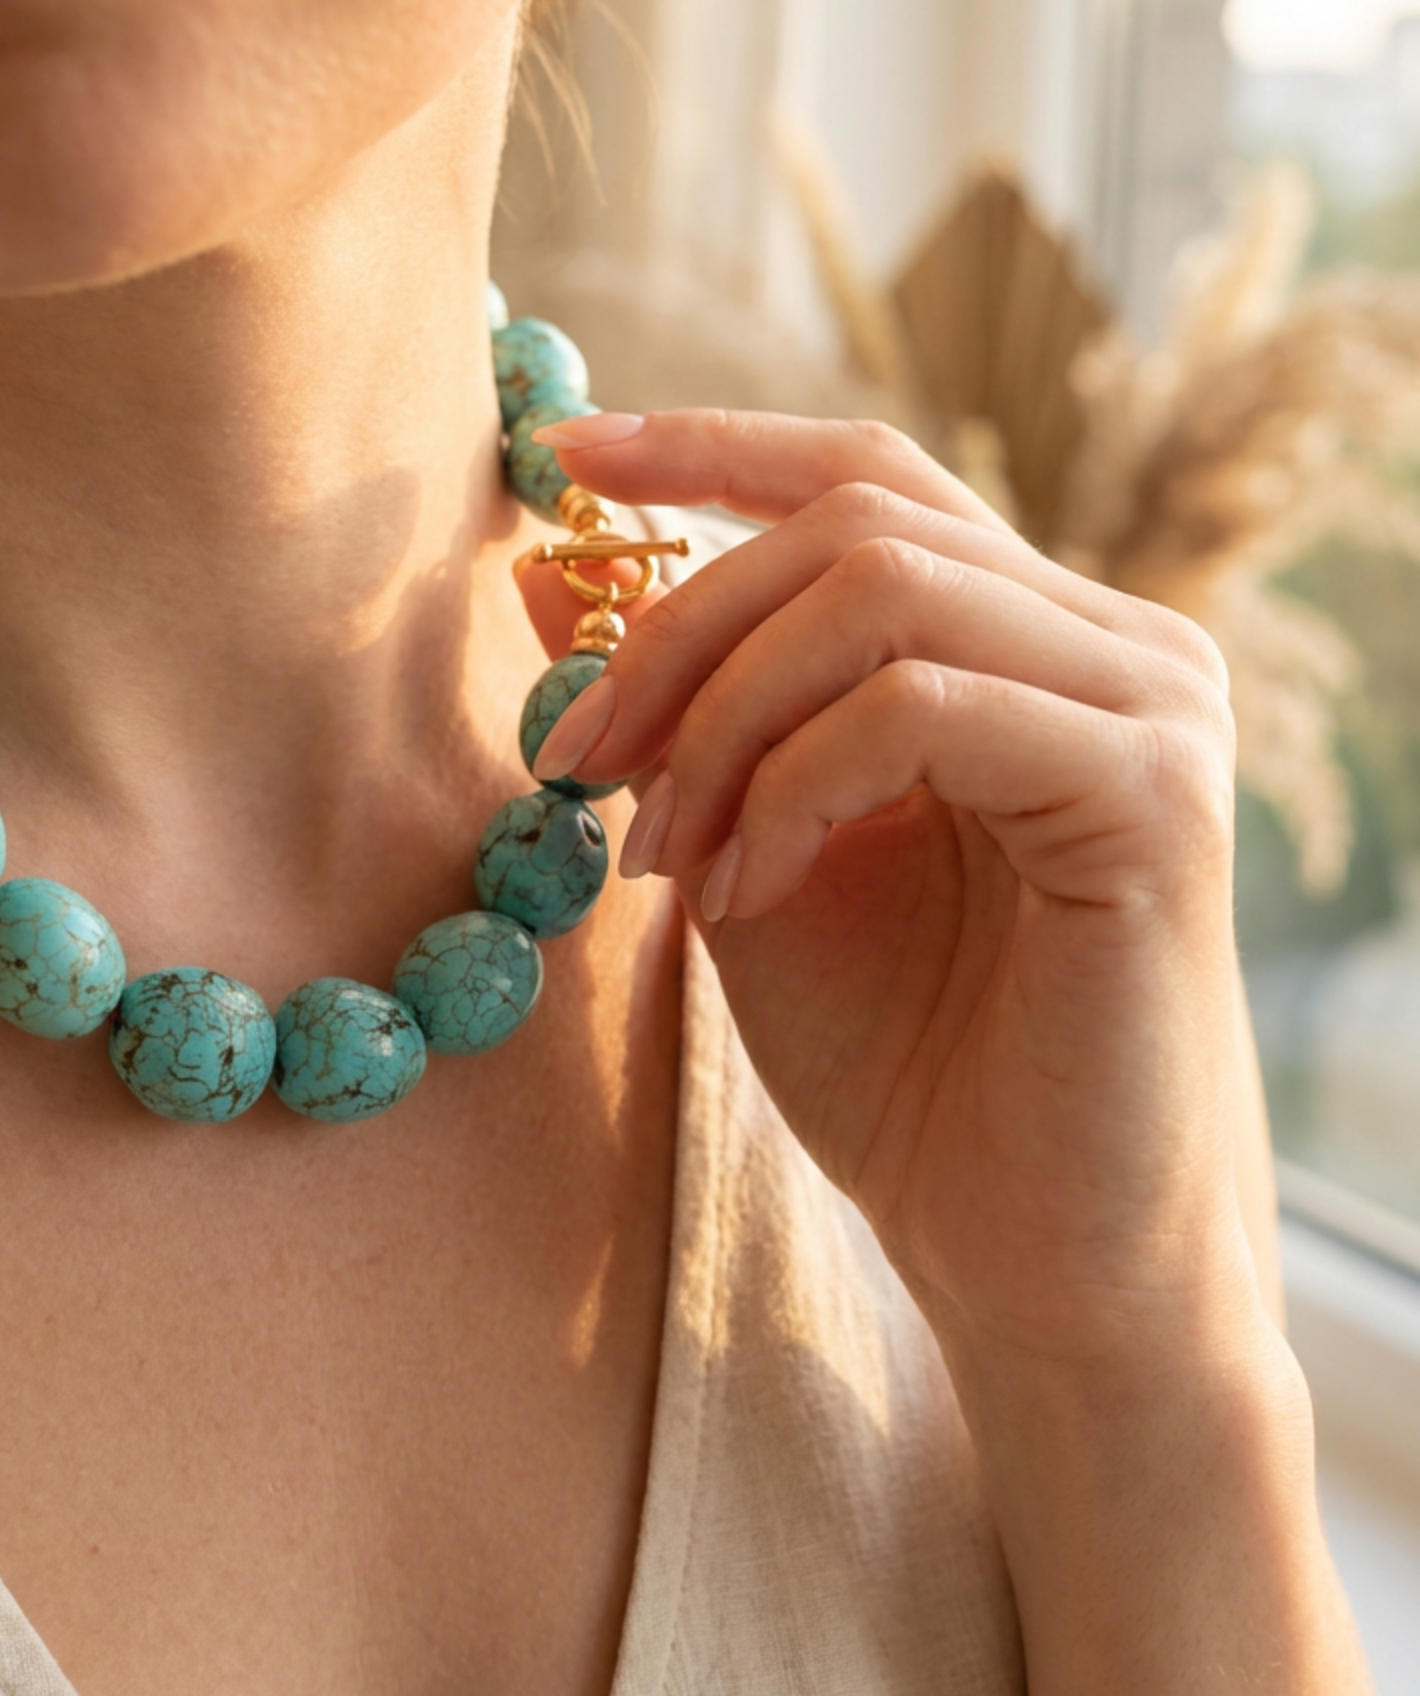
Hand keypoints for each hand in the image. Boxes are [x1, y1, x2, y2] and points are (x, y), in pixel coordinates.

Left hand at [516, 408, 1259, 1368]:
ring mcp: (1150, 708)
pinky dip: (794, 785)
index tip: (558, 451)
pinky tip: (748, 891)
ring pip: (883, 590)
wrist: (1022, 1251)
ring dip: (725, 718)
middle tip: (577, 759)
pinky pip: (924, 707)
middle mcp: (1109, 644)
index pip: (865, 475)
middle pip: (852, 521)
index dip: (709, 445)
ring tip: (667, 856)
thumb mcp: (736, 845)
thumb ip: (670, 708)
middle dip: (678, 630)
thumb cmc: (895, 1058)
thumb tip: (539, 566)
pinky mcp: (1155, 795)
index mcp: (1023, 642)